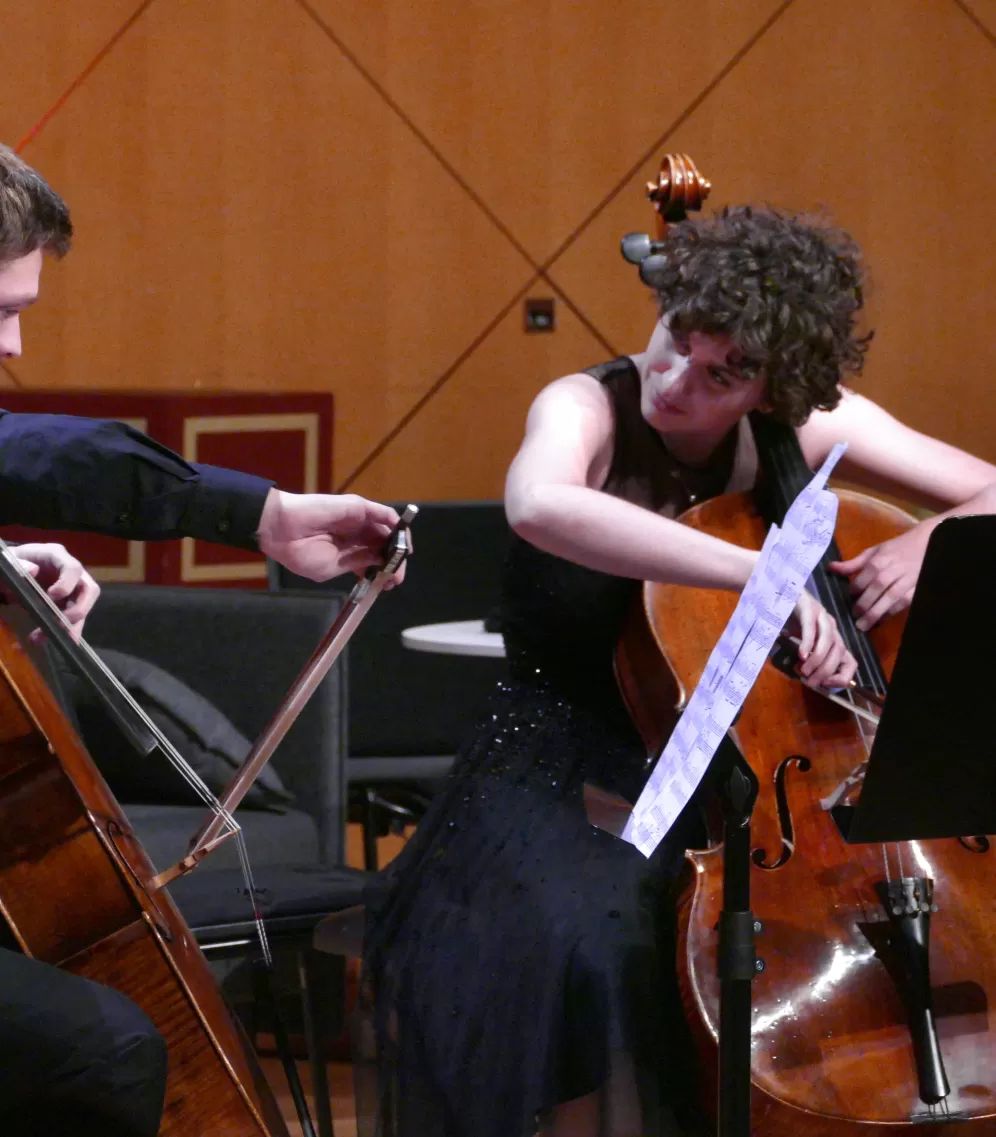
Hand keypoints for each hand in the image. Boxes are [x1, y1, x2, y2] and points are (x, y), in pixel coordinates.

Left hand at [10, 543, 100, 638]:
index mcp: (57, 556)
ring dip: (69, 626)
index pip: (73, 568)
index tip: (51, 596)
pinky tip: (49, 640)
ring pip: (83, 608)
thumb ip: (17, 564)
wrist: (12, 570)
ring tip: (45, 638)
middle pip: (89, 590)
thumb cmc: (11, 562)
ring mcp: (72, 589)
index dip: (67, 584)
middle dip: (77, 610)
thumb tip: (33, 571)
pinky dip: (64, 632)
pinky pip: (73, 619)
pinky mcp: (67, 603)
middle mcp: (72, 573)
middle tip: (60, 625)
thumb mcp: (9, 560)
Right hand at [256, 490, 405, 584]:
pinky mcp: (359, 507)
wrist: (282, 530)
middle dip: (394, 562)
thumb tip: (381, 563)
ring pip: (388, 531)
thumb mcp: (332, 567)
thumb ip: (357, 564)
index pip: (373, 560)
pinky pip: (385, 515)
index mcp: (347, 550)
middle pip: (383, 546)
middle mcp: (356, 534)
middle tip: (397, 577)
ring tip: (401, 561)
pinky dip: (397, 526)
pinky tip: (401, 542)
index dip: (384, 571)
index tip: (390, 584)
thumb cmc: (300, 553)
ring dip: (398, 546)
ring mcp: (359, 520)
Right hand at [785, 590, 856, 688]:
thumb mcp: (797, 640)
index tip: (825, 686)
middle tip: (811, 682)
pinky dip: (808, 644)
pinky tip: (801, 656)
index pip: (849, 661)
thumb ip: (804, 656)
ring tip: (805, 671)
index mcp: (831, 636)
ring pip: (829, 641)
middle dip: (827, 671)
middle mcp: (830, 625)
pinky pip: (811, 628)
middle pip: (839, 652)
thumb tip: (807, 677)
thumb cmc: (783, 617)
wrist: (770, 589)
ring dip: (818, 660)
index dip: (841, 676)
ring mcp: (820, 614)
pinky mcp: (807, 607)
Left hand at [829, 523, 932, 631]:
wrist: (928, 543)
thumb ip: (853, 563)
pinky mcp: (916, 589)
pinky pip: (903, 603)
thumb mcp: (874, 552)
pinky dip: (891, 612)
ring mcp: (905, 581)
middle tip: (854, 617)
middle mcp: (891, 571)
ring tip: (863, 626)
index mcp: (878, 561)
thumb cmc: (897, 548)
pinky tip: (882, 620)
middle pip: (876, 589)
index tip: (850, 598)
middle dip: (864, 605)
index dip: (855, 590)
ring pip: (889, 599)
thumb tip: (831, 568)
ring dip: (876, 613)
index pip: (863, 578)